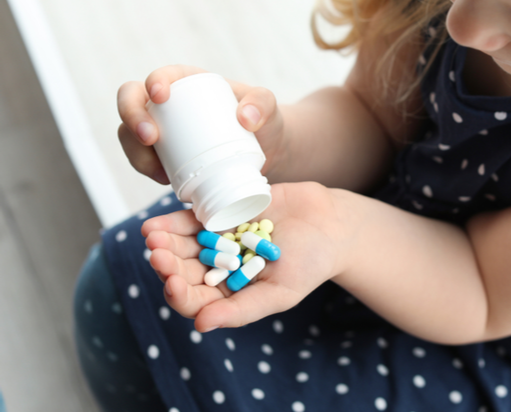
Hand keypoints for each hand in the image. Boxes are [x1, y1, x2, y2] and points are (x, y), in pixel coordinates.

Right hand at [117, 64, 284, 184]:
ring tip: (160, 169)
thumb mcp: (266, 106)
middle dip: (131, 116)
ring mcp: (161, 130)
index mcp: (186, 82)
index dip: (153, 82)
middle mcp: (167, 105)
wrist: (264, 151)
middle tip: (151, 137)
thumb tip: (246, 117)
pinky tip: (164, 179)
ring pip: (129, 135)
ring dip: (135, 151)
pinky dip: (147, 170)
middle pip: (131, 101)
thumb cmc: (262, 121)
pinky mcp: (163, 156)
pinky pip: (143, 160)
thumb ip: (262, 103)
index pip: (160, 76)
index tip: (161, 96)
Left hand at [142, 182, 346, 331]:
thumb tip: (200, 326)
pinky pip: (193, 219)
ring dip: (165, 241)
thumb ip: (242, 310)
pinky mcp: (222, 214)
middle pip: (183, 270)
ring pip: (183, 244)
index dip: (179, 294)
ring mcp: (218, 240)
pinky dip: (174, 221)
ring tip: (152, 235)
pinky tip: (157, 222)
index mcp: (230, 293)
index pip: (195, 300)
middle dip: (167, 264)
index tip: (171, 285)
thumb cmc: (311, 264)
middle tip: (157, 254)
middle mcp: (219, 268)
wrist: (330, 224)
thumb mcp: (280, 293)